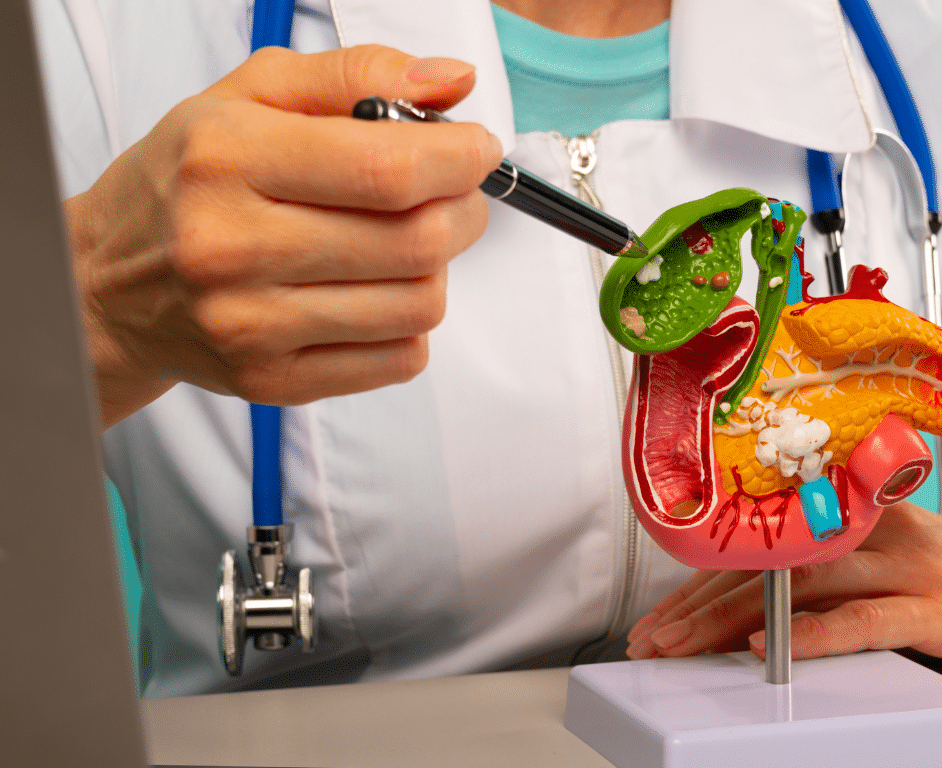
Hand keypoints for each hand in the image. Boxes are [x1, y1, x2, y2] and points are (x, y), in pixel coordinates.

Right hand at [66, 45, 503, 427]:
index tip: (473, 148)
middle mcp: (231, 246)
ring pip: (419, 305)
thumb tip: (452, 81)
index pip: (387, 168)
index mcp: (228, 158)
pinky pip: (399, 360)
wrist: (110, 283)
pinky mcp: (271, 381)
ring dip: (437, 269)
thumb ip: (357, 75)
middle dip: (462, 210)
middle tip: (451, 196)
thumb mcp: (252, 95)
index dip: (459, 158)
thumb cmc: (188, 180)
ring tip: (405, 243)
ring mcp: (250, 324)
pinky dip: (410, 324)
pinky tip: (375, 293)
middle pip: (416, 241)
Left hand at [626, 502, 941, 681]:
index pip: (771, 543)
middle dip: (703, 603)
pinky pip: (869, 620)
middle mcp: (882, 532)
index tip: (662, 613)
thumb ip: (843, 578)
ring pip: (806, 586)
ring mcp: (914, 568)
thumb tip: (765, 613)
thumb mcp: (904, 568)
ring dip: (736, 620)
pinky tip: (773, 651)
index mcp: (866, 517)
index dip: (708, 578)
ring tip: (685, 647)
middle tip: (652, 638)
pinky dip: (816, 636)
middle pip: (774, 561)